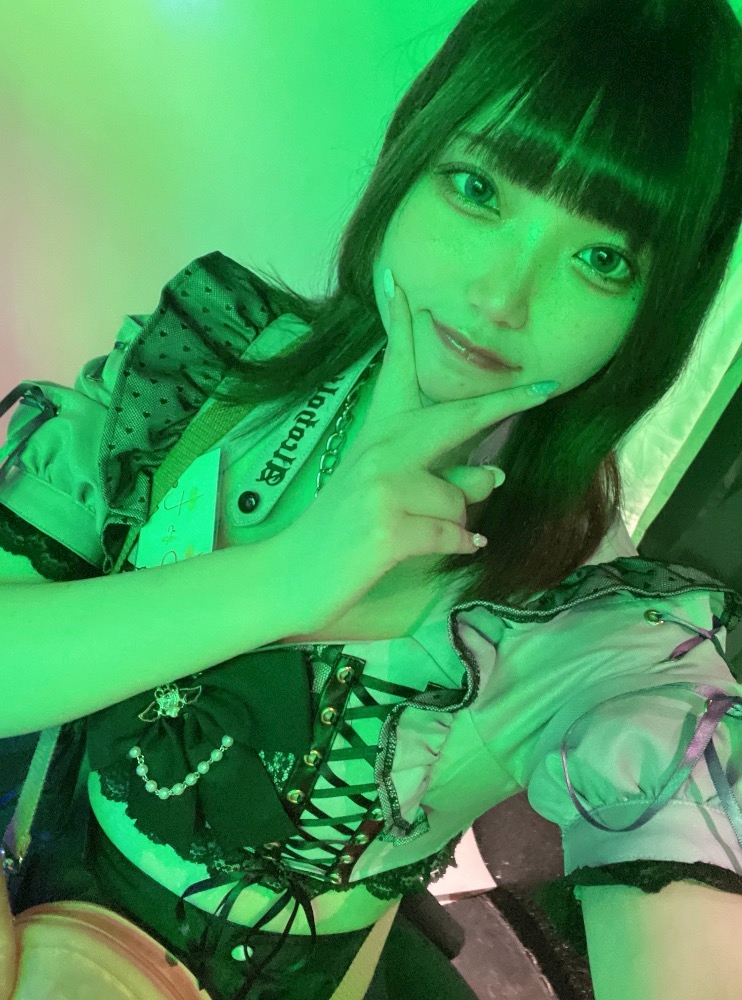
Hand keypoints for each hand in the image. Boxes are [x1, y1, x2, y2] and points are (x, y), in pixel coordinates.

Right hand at [273, 275, 556, 636]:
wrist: (291, 574)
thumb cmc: (341, 532)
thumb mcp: (384, 494)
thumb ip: (437, 477)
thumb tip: (493, 476)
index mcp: (376, 434)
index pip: (394, 369)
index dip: (401, 325)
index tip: (398, 283)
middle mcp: (379, 451)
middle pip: (454, 419)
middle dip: (504, 404)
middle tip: (545, 389)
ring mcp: (381, 487)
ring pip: (460, 494)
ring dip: (459, 519)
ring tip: (432, 530)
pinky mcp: (386, 527)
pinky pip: (452, 532)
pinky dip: (459, 544)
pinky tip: (459, 548)